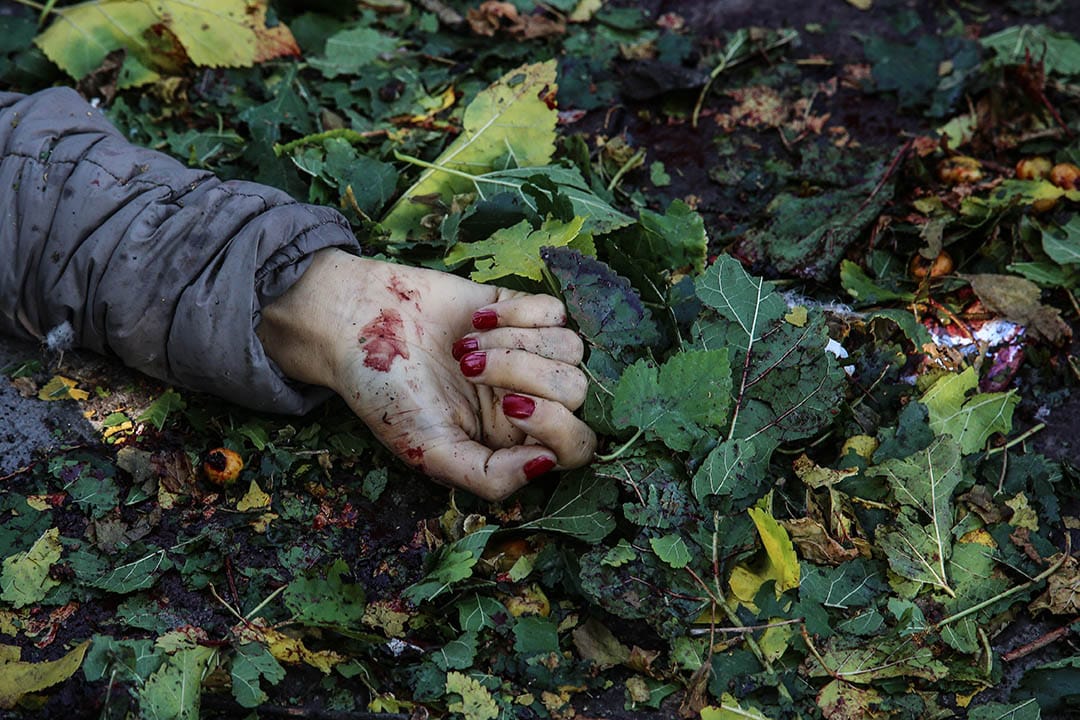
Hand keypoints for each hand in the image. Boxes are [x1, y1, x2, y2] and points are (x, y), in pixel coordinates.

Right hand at [257, 249, 596, 499]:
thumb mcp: (431, 452)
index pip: (577, 445)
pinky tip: (476, 321)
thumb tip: (548, 465)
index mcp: (515, 441)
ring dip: (514, 344)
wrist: (357, 324)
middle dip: (524, 374)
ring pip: (571, 349)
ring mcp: (530, 353)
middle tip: (468, 368)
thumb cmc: (387, 396)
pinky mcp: (521, 311)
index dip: (558, 427)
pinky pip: (555, 311)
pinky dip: (516, 313)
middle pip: (577, 391)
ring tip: (466, 347)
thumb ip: (489, 476)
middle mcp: (530, 399)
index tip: (511, 407)